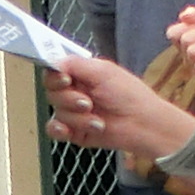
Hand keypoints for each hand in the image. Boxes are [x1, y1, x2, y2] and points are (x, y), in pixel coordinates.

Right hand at [44, 49, 194, 164]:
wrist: (142, 124)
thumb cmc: (129, 95)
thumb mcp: (102, 72)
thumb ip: (75, 64)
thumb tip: (53, 62)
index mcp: (81, 74)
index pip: (55, 71)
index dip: (55, 76)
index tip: (66, 80)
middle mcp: (76, 91)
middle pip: (52, 92)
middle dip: (68, 99)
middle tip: (87, 103)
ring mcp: (74, 112)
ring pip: (57, 112)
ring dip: (77, 117)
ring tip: (97, 120)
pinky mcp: (74, 131)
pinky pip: (54, 130)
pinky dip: (59, 130)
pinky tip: (69, 130)